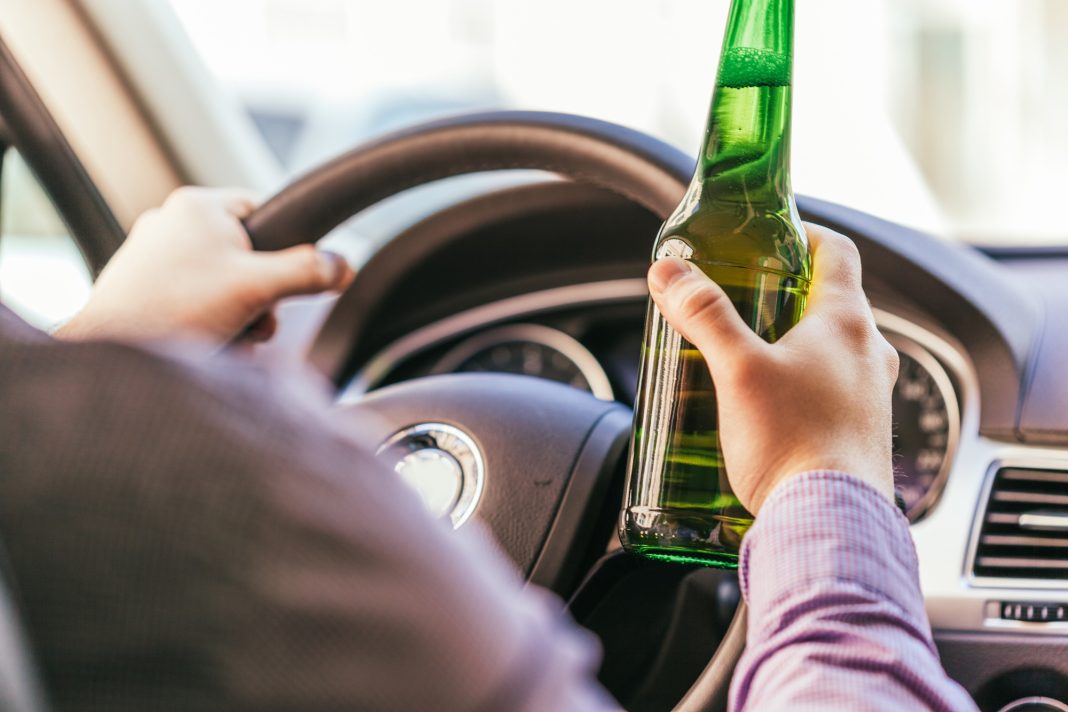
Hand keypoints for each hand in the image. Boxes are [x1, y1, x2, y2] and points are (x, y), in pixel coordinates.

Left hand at [57, 187, 353, 348]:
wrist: (113, 353)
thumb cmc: (175, 310)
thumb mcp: (259, 288)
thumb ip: (308, 272)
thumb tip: (343, 267)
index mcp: (197, 206)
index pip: (261, 210)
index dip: (284, 246)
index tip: (286, 278)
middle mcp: (169, 223)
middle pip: (243, 254)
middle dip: (259, 294)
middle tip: (256, 318)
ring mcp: (150, 257)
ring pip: (219, 282)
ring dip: (236, 314)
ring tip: (228, 336)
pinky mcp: (138, 289)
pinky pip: (192, 301)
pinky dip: (207, 323)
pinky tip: (206, 344)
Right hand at [647, 224, 897, 512]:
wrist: (830, 525)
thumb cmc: (794, 444)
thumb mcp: (737, 370)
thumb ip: (704, 316)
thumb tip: (671, 271)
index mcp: (847, 323)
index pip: (836, 250)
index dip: (802, 233)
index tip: (770, 237)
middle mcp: (871, 354)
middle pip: (830, 302)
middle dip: (784, 296)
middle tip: (741, 302)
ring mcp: (871, 396)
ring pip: (832, 351)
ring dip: (793, 344)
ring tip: (746, 359)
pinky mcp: (861, 434)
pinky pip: (834, 392)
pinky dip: (802, 385)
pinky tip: (768, 409)